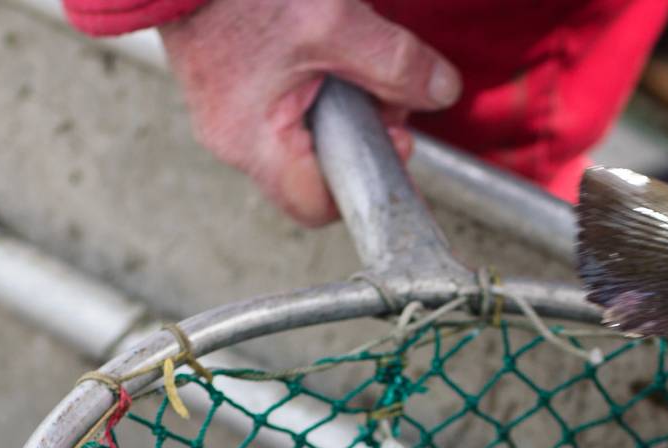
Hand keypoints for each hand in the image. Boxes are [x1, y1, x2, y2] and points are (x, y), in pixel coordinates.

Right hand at [157, 0, 460, 227]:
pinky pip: (286, 98)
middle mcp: (233, 136)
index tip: (398, 144)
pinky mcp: (230, 81)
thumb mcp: (335, 21)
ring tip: (356, 51)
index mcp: (252, 141)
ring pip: (306, 128)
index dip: (366, 183)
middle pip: (317, 165)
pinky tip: (328, 42)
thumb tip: (440, 90)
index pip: (317, 205)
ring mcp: (227, 108)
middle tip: (386, 87)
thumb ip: (395, 64)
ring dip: (345, 97)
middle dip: (363, 129)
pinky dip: (319, 77)